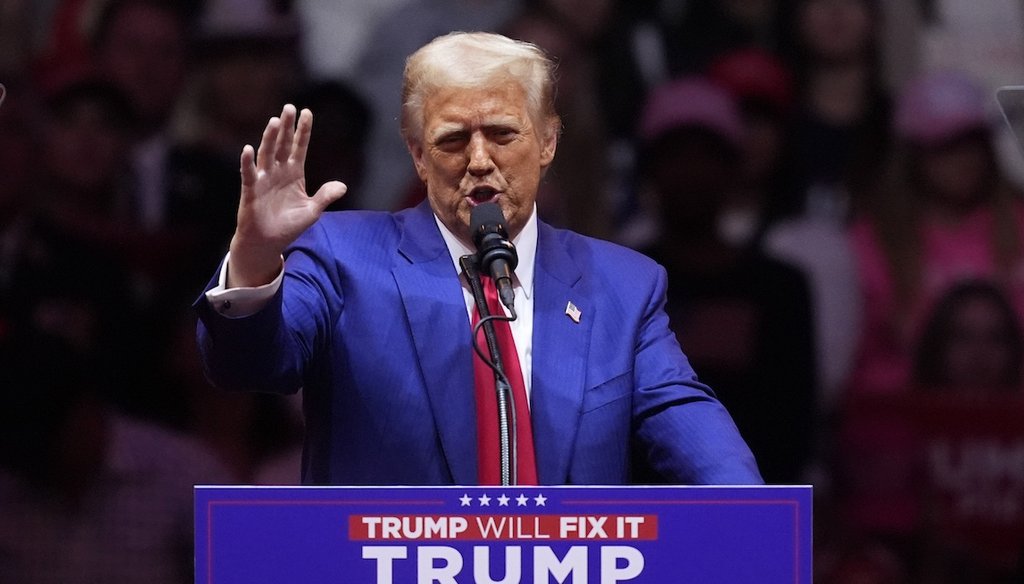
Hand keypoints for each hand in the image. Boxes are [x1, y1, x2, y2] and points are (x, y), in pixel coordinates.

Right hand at [228, 104, 346, 286]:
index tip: (307, 112)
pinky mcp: (251, 191)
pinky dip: (247, 162)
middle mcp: (278, 172)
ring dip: (270, 138)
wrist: (268, 243)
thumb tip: (343, 186)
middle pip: (283, 145)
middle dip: (287, 127)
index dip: (303, 131)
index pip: (299, 147)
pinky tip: (248, 149)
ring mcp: (264, 180)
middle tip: (289, 107)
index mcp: (294, 174)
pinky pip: (249, 174)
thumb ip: (326, 196)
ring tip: (275, 122)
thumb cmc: (288, 226)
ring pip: (267, 154)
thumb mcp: (312, 211)